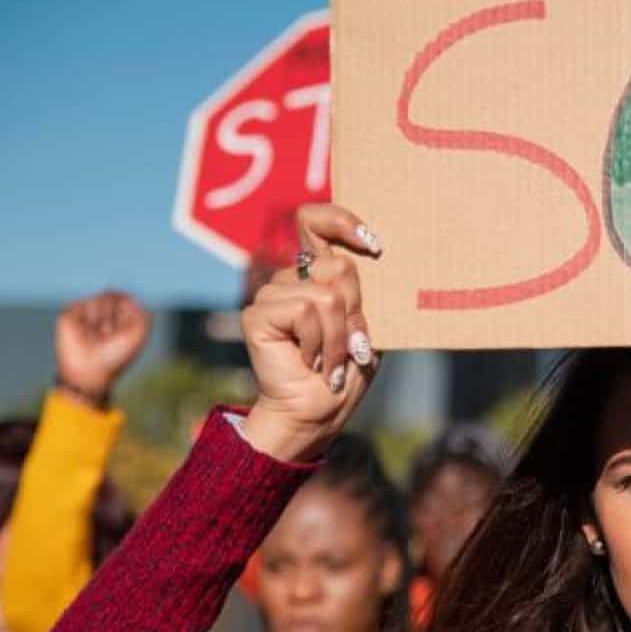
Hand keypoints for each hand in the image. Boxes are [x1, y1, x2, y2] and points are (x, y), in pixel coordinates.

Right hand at [54, 290, 151, 407]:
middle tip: (109, 333)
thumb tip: (125, 295)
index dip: (127, 313)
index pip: (126, 300)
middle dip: (115, 313)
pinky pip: (83, 302)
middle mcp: (103, 316)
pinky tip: (84, 330)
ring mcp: (86, 315)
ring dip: (102, 316)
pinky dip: (86, 316)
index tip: (123, 330)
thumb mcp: (138, 334)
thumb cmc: (116, 355)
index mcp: (120, 321)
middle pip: (113, 295)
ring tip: (97, 333)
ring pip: (100, 297)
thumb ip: (140, 311)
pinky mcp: (69, 315)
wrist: (89, 370)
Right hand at [242, 204, 382, 461]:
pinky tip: (310, 361)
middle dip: (355, 314)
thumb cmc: (346, 371)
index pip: (317, 221)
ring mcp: (272, 294)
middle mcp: (293, 278)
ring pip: (326, 296)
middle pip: (338, 266)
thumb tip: (369, 256)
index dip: (342, 220)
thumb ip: (363, 292)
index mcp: (318, 274)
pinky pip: (304, 312)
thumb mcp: (366, 328)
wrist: (319, 411)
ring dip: (339, 338)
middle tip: (351, 347)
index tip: (373, 244)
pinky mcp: (257, 314)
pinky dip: (318, 343)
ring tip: (330, 362)